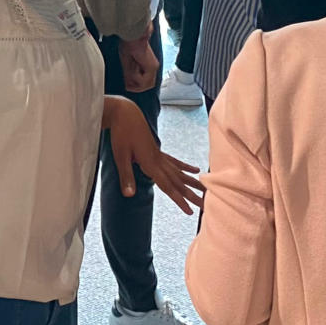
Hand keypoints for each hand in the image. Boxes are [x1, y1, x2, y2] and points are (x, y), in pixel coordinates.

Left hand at [104, 96, 203, 212]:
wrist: (125, 112)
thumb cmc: (121, 133)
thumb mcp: (119, 156)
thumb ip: (126, 176)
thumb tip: (129, 196)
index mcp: (151, 163)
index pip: (168, 186)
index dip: (179, 200)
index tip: (190, 212)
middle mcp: (159, 160)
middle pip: (178, 181)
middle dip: (192, 195)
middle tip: (205, 206)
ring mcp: (160, 155)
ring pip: (180, 172)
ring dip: (192, 182)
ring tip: (205, 190)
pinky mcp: (158, 150)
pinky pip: (175, 161)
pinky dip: (185, 167)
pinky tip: (195, 170)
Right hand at [119, 33, 158, 92]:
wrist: (132, 37)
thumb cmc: (128, 46)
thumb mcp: (127, 64)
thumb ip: (129, 75)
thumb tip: (128, 85)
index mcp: (148, 66)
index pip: (146, 82)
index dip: (136, 87)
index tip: (127, 85)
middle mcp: (153, 68)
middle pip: (148, 85)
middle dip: (137, 87)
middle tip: (127, 84)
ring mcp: (154, 67)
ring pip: (146, 85)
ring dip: (135, 81)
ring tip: (130, 71)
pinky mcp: (152, 67)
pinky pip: (144, 80)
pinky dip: (136, 77)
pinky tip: (133, 67)